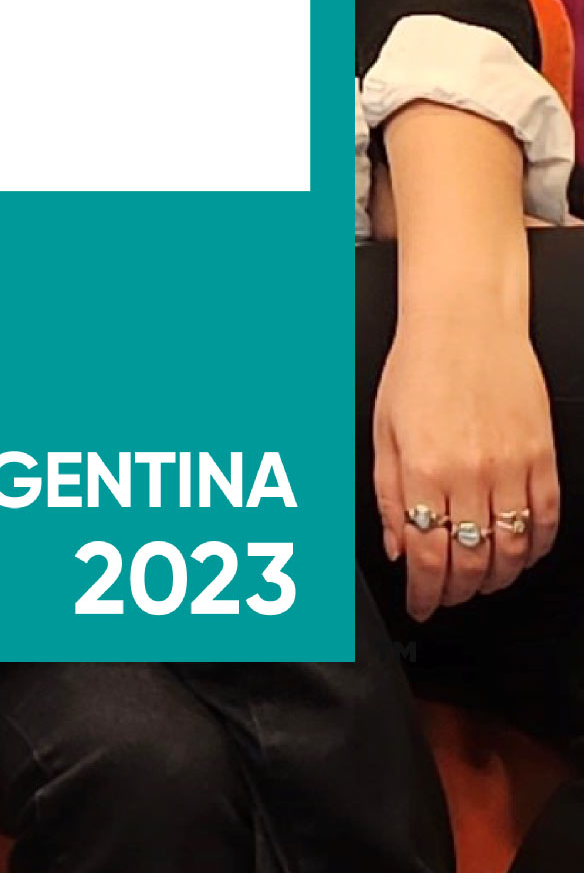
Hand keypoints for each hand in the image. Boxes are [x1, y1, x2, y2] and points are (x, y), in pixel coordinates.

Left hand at [374, 309, 560, 617]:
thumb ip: (389, 495)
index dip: (424, 592)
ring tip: (482, 584)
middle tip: (447, 599)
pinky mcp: (544, 458)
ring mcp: (513, 467)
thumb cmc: (418, 369)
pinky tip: (521, 555)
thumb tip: (396, 547)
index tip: (421, 604)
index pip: (426, 555)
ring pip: (513, 549)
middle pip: (471, 560)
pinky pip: (547, 519)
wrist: (466, 325)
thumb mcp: (382, 432)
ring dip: (498, 578)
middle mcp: (471, 473)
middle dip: (457, 592)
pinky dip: (536, 548)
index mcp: (424, 468)